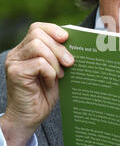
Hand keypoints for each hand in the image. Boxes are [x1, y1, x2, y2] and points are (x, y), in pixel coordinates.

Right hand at [1, 23, 73, 145]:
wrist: (29, 118)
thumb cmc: (44, 95)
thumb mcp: (56, 71)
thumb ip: (60, 56)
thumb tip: (79, 43)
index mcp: (26, 49)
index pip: (37, 28)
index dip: (53, 29)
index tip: (67, 38)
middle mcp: (18, 53)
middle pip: (38, 34)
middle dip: (59, 47)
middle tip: (70, 63)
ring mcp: (14, 62)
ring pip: (38, 45)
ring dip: (54, 60)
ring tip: (60, 75)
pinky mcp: (15, 72)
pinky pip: (39, 63)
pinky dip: (50, 72)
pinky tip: (50, 83)